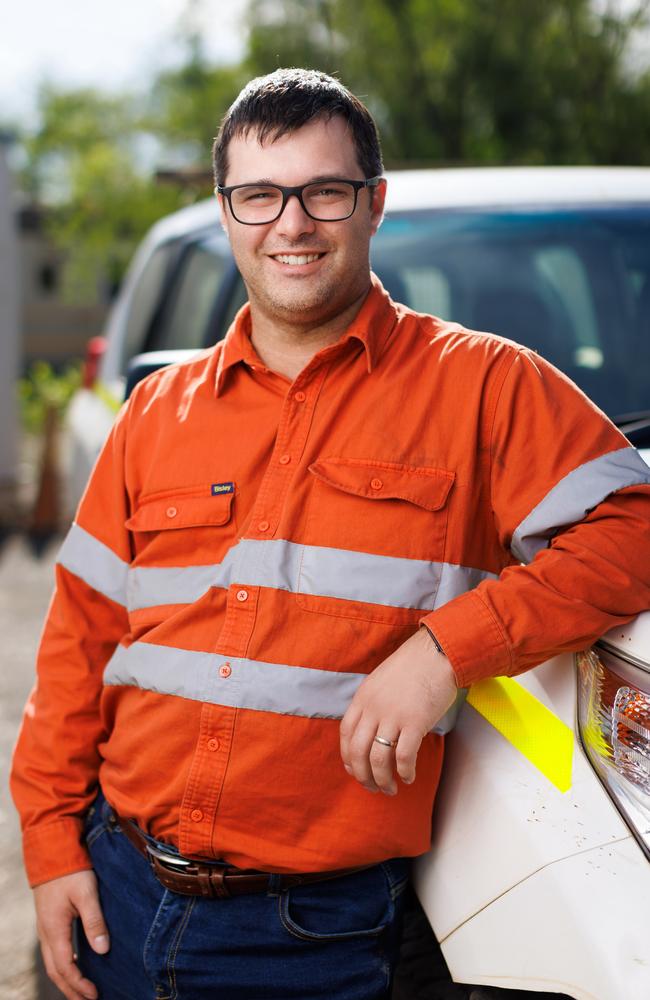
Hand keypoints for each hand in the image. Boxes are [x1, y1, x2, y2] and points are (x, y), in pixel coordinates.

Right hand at [34, 869, 108, 999]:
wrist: (52, 851)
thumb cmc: (71, 871)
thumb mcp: (86, 893)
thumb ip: (94, 921)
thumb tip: (102, 950)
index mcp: (54, 929)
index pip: (64, 968)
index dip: (78, 985)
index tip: (94, 995)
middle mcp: (46, 933)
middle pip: (55, 971)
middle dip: (71, 989)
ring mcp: (45, 928)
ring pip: (52, 963)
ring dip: (66, 980)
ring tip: (82, 992)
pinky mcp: (49, 922)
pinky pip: (53, 952)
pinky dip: (63, 966)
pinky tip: (75, 965)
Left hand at [340, 627, 456, 794]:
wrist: (437, 653)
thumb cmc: (414, 666)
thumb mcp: (382, 681)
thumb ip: (374, 703)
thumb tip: (374, 730)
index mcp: (363, 697)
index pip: (346, 734)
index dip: (348, 757)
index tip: (354, 770)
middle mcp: (373, 708)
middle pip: (358, 752)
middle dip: (363, 776)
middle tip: (373, 787)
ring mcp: (393, 716)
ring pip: (378, 759)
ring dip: (382, 780)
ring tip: (390, 789)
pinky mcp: (415, 722)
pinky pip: (403, 756)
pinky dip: (404, 771)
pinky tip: (409, 777)